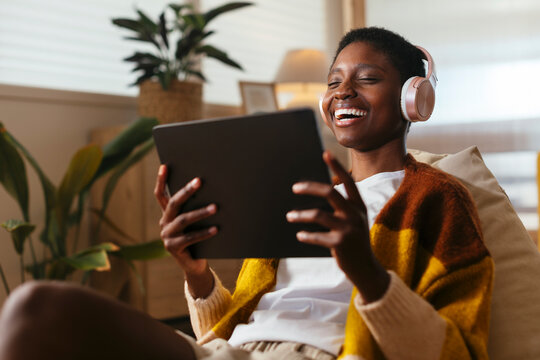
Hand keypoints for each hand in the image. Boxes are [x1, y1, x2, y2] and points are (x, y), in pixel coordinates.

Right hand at [154, 165, 215, 297]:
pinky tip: (216, 229)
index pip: (160, 195)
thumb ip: (195, 208)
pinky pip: (190, 238)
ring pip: (183, 220)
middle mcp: (164, 223)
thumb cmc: (199, 239)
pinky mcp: (173, 248)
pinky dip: (204, 232)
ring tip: (215, 207)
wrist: (195, 265)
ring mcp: (167, 236)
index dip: (161, 180)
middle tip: (199, 181)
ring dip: (200, 212)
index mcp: (167, 215)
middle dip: (186, 191)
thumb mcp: (195, 223)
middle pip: (173, 203)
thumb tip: (212, 189)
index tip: (165, 165)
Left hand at [286, 152, 389, 302]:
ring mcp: (348, 229)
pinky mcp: (340, 243)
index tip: (325, 153)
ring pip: (318, 215)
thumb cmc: (354, 241)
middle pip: (329, 192)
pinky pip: (316, 236)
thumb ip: (341, 209)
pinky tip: (300, 235)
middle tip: (295, 188)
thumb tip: (316, 194)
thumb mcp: (353, 222)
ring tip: (289, 216)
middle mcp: (355, 214)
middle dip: (310, 188)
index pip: (348, 181)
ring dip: (300, 215)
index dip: (337, 166)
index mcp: (359, 206)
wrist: (366, 268)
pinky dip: (306, 235)